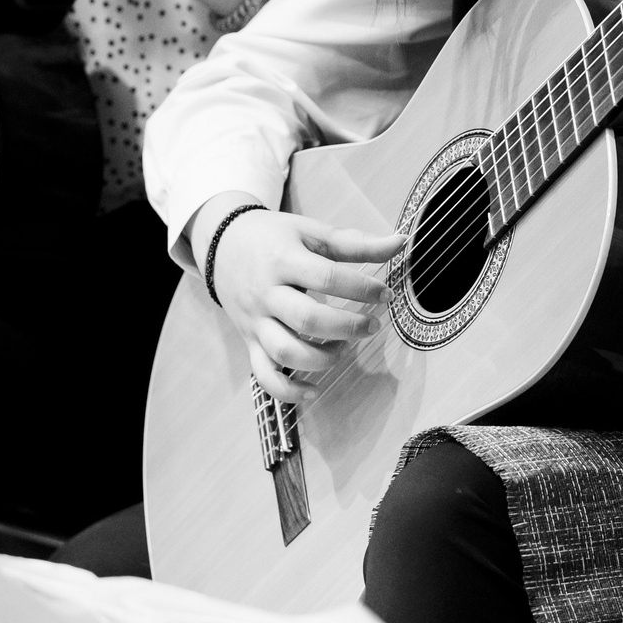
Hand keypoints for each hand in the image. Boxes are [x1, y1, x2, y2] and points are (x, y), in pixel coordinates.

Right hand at [193, 193, 400, 404]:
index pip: (325, 277)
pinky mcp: (250, 342)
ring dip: (322, 359)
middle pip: (306, 319)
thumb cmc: (273, 238)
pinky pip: (264, 376)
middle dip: (346, 327)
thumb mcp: (310, 231)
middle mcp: (265, 294)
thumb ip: (355, 243)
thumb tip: (400, 242)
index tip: (385, 294)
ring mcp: (255, 322)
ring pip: (285, 352)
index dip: (360, 288)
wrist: (222, 246)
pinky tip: (315, 390)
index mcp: (282, 260)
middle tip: (373, 326)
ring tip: (344, 349)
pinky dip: (289, 391)